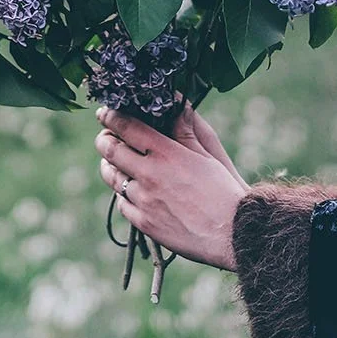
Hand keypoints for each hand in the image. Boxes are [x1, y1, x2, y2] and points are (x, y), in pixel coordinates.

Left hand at [95, 105, 247, 270]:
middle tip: (105, 137)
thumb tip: (177, 104)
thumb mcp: (207, 154)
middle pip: (110, 151)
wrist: (232, 233)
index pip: (127, 127)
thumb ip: (186, 130)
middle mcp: (150, 174)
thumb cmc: (223, 191)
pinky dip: (122, 194)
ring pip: (112, 178)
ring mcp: (144, 200)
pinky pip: (122, 204)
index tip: (105, 113)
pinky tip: (128, 190)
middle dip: (104, 140)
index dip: (112, 117)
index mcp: (166, 153)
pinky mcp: (144, 223)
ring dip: (108, 166)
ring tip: (111, 163)